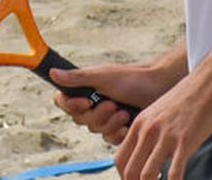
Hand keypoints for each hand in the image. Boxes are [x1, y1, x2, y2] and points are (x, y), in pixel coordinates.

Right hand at [49, 62, 175, 145]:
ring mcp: (106, 118)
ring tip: (124, 112)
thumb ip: (77, 78)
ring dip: (110, 123)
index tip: (87, 101)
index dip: (71, 105)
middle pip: (80, 120)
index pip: (63, 102)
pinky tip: (127, 124)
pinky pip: (110, 139)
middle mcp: (92, 104)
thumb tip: (52, 72)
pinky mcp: (119, 130)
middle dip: (97, 114)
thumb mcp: (102, 76)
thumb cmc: (132, 78)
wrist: (159, 89)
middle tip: (113, 104)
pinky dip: (118, 133)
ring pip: (95, 130)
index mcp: (84, 89)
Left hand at [108, 72, 211, 179]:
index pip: (120, 159)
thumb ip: (150, 131)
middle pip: (130, 170)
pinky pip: (174, 173)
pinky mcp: (185, 142)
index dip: (124, 177)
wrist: (209, 83)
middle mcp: (148, 131)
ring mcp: (165, 137)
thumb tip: (147, 152)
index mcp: (140, 124)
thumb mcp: (159, 112)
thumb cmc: (188, 99)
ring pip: (147, 175)